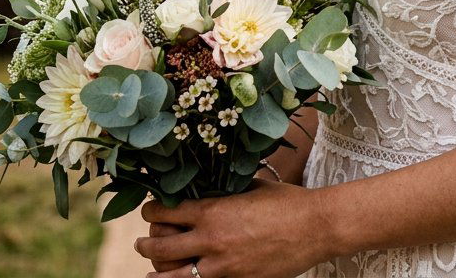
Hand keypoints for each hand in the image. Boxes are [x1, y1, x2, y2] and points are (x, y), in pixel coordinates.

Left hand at [134, 182, 328, 277]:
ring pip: (174, 277)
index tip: (148, 210)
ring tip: (150, 271)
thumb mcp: (251, 187)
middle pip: (162, 248)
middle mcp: (212, 242)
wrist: (314, 228)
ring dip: (157, 273)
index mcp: (214, 212)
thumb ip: (225, 192)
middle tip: (141, 241)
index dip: (152, 211)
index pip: (168, 213)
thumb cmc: (286, 201)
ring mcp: (222, 268)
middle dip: (146, 243)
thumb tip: (208, 190)